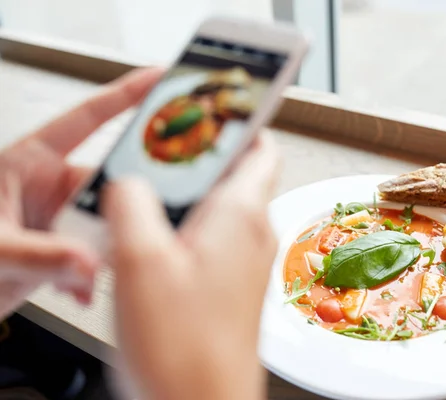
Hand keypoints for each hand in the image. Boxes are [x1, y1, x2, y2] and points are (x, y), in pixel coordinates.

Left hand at [0, 68, 162, 317]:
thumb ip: (41, 255)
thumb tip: (89, 261)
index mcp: (28, 161)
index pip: (86, 119)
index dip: (126, 94)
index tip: (160, 79)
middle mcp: (49, 185)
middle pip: (107, 182)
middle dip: (121, 207)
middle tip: (135, 224)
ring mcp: (58, 217)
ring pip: (106, 223)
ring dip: (103, 251)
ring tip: (86, 274)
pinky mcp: (63, 246)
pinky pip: (98, 252)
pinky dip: (94, 275)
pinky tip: (79, 289)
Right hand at [104, 134, 278, 399]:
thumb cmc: (184, 347)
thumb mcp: (139, 260)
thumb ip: (133, 204)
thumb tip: (130, 182)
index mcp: (240, 215)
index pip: (261, 148)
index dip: (243, 123)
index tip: (219, 108)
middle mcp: (253, 235)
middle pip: (238, 175)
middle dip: (203, 159)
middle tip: (164, 153)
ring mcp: (246, 262)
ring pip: (223, 209)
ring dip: (192, 197)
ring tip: (150, 197)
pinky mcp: (233, 286)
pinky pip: (216, 241)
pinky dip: (191, 230)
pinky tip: (157, 245)